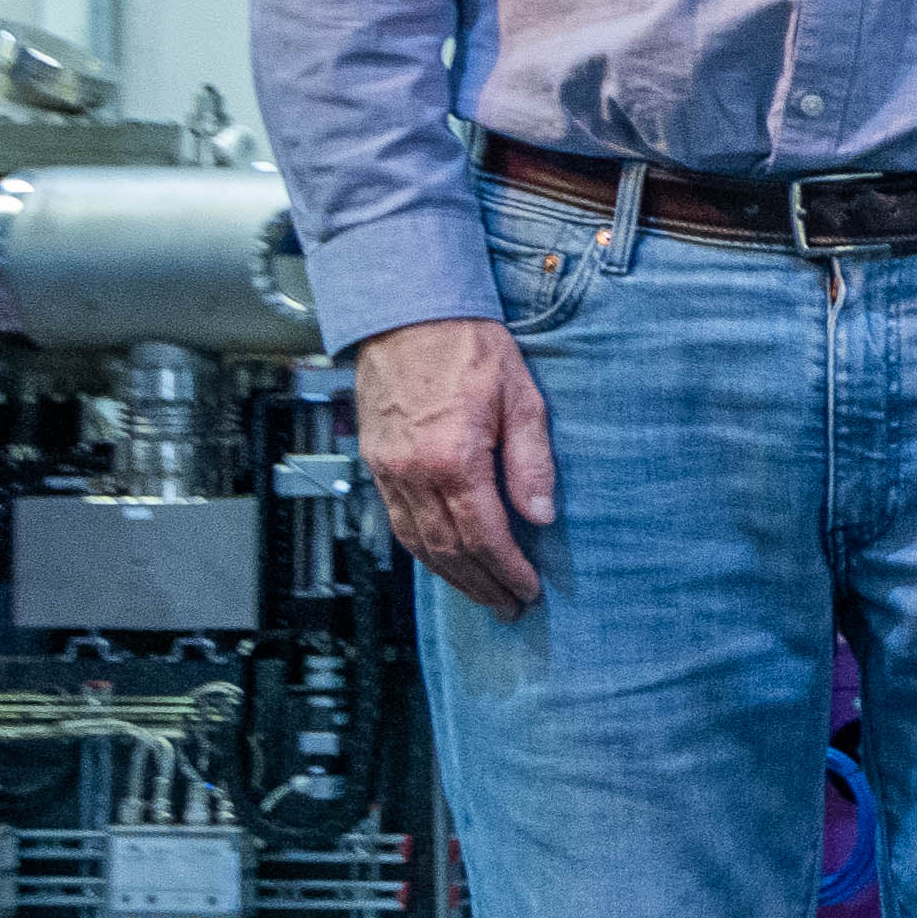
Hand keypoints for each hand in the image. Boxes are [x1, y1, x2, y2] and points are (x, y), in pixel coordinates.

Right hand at [354, 316, 555, 613]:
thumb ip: (532, 461)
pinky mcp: (376, 461)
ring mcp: (389, 468)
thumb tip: (540, 515)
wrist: (407, 311)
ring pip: (417, 542)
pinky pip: (397, 520)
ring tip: (481, 593)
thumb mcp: (521, 398)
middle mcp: (413, 471)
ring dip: (451, 576)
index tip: (528, 589)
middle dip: (482, 584)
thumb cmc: (467, 344)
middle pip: (448, 549)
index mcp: (453, 458)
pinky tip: (443, 559)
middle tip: (508, 605)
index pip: (484, 535)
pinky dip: (421, 549)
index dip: (507, 569)